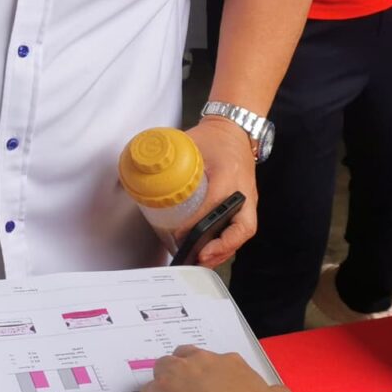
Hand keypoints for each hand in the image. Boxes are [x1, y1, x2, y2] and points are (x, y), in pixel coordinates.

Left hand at [181, 115, 259, 267]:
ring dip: (224, 251)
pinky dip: (227, 244)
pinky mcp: (246, 205)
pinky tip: (210, 253)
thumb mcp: (190, 144)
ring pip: (242, 232)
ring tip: (201, 261)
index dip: (198, 222)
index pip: (215, 204)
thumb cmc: (214, 138)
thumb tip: (143, 172)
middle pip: (240, 227)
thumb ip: (169, 158)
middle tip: (199, 256)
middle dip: (221, 247)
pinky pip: (240, 229)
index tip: (181, 234)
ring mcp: (248, 199)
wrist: (235, 130)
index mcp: (228, 174)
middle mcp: (243, 190)